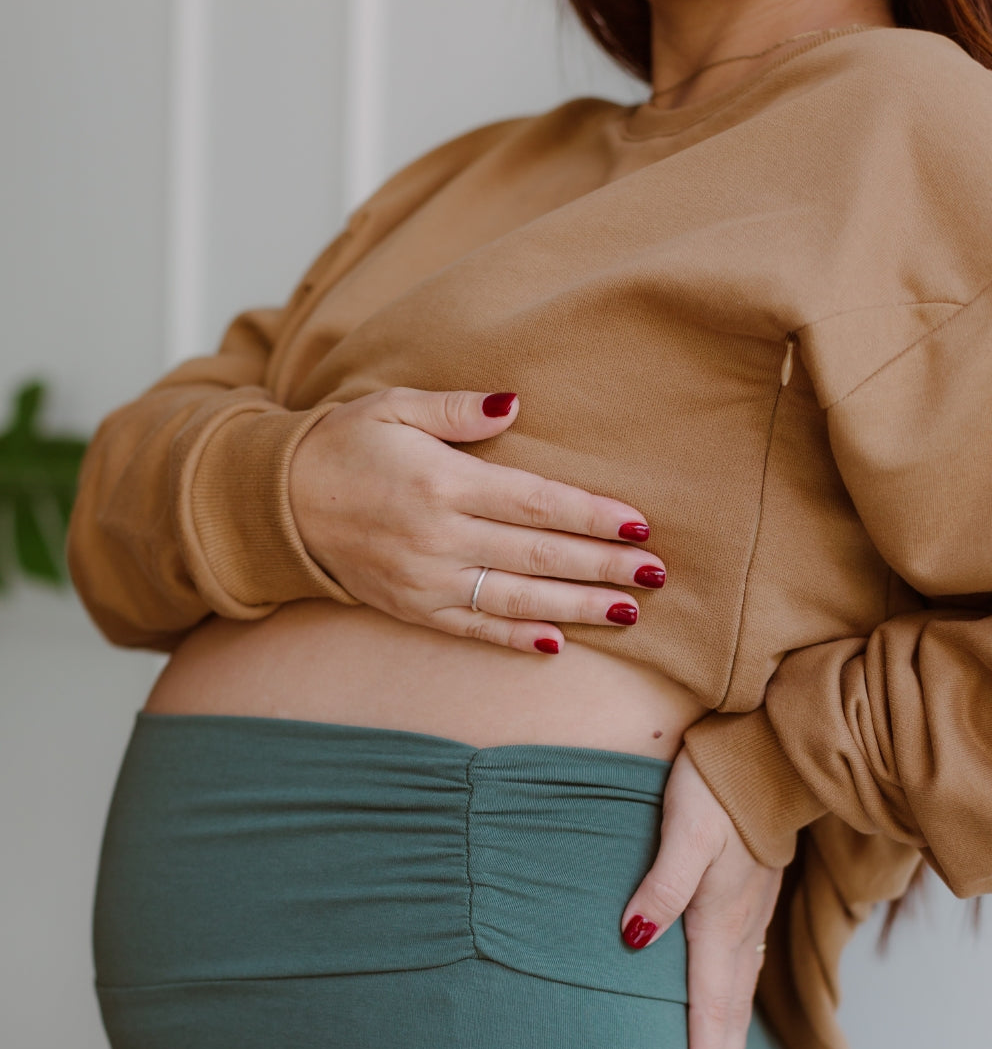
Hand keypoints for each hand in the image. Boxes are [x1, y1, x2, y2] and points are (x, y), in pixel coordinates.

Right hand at [288, 386, 665, 651]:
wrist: (278, 502)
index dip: (591, 515)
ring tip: (629, 611)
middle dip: (602, 564)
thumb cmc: (344, 444)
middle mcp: (438, 537)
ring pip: (516, 599)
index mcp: (442, 482)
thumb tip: (515, 403)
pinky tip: (558, 645)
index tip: (639, 524)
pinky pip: (473, 630)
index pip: (535, 501)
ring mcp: (426, 580)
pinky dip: (515, 640)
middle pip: (538, 554)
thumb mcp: (393, 406)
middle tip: (657, 573)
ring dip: (577, 606)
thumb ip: (457, 409)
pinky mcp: (412, 609)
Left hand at [620, 747, 784, 1048]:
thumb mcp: (683, 830)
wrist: (768, 754)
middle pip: (730, 1010)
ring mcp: (750, 912)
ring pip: (740, 991)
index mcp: (718, 919)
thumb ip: (661, 885)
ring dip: (733, 1041)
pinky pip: (745, 966)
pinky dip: (738, 1003)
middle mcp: (739, 925)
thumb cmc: (717, 788)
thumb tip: (635, 939)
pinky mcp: (752, 896)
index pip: (708, 1003)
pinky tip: (732, 1008)